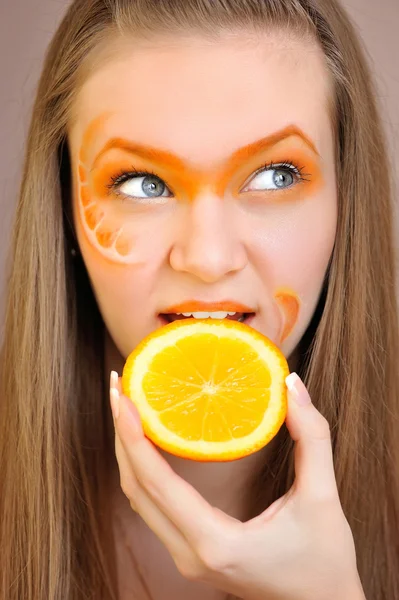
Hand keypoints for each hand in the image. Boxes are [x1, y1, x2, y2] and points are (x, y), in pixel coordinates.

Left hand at [109, 371, 364, 599]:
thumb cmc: (325, 561)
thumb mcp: (324, 498)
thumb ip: (312, 438)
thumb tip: (291, 384)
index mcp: (215, 543)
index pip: (157, 482)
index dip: (133, 435)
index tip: (123, 395)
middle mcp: (190, 554)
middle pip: (136, 487)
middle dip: (122, 433)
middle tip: (119, 386)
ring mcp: (185, 557)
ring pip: (139, 497)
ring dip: (129, 449)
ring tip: (128, 405)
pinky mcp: (190, 552)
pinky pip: (153, 504)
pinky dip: (144, 468)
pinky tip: (148, 438)